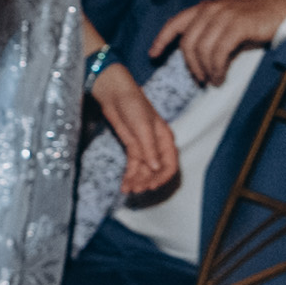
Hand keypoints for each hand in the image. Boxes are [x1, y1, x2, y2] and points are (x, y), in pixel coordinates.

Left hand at [87, 61, 179, 201]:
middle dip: (147, 181)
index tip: (152, 186)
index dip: (163, 177)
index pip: (170, 163)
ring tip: (127, 190)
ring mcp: (144, 147)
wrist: (115, 94)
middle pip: (156, 170)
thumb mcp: (143, 127)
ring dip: (137, 180)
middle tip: (136, 190)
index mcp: (165, 139)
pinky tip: (124, 184)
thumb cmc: (133, 105)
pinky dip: (129, 175)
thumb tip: (155, 168)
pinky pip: (133, 166)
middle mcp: (157, 146)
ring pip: (143, 170)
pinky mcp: (132, 147)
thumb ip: (149, 149)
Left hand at [150, 0, 285, 80]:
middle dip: (191, 65)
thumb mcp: (230, 24)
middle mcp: (211, 9)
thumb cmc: (260, 20)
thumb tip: (200, 59)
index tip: (153, 54)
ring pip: (202, 50)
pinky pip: (218, 52)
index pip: (176, 23)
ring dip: (206, 70)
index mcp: (206, 8)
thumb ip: (212, 35)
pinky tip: (221, 76)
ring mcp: (224, 16)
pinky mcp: (237, 25)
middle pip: (188, 43)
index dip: (162, 39)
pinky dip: (217, 68)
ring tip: (214, 80)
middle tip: (200, 80)